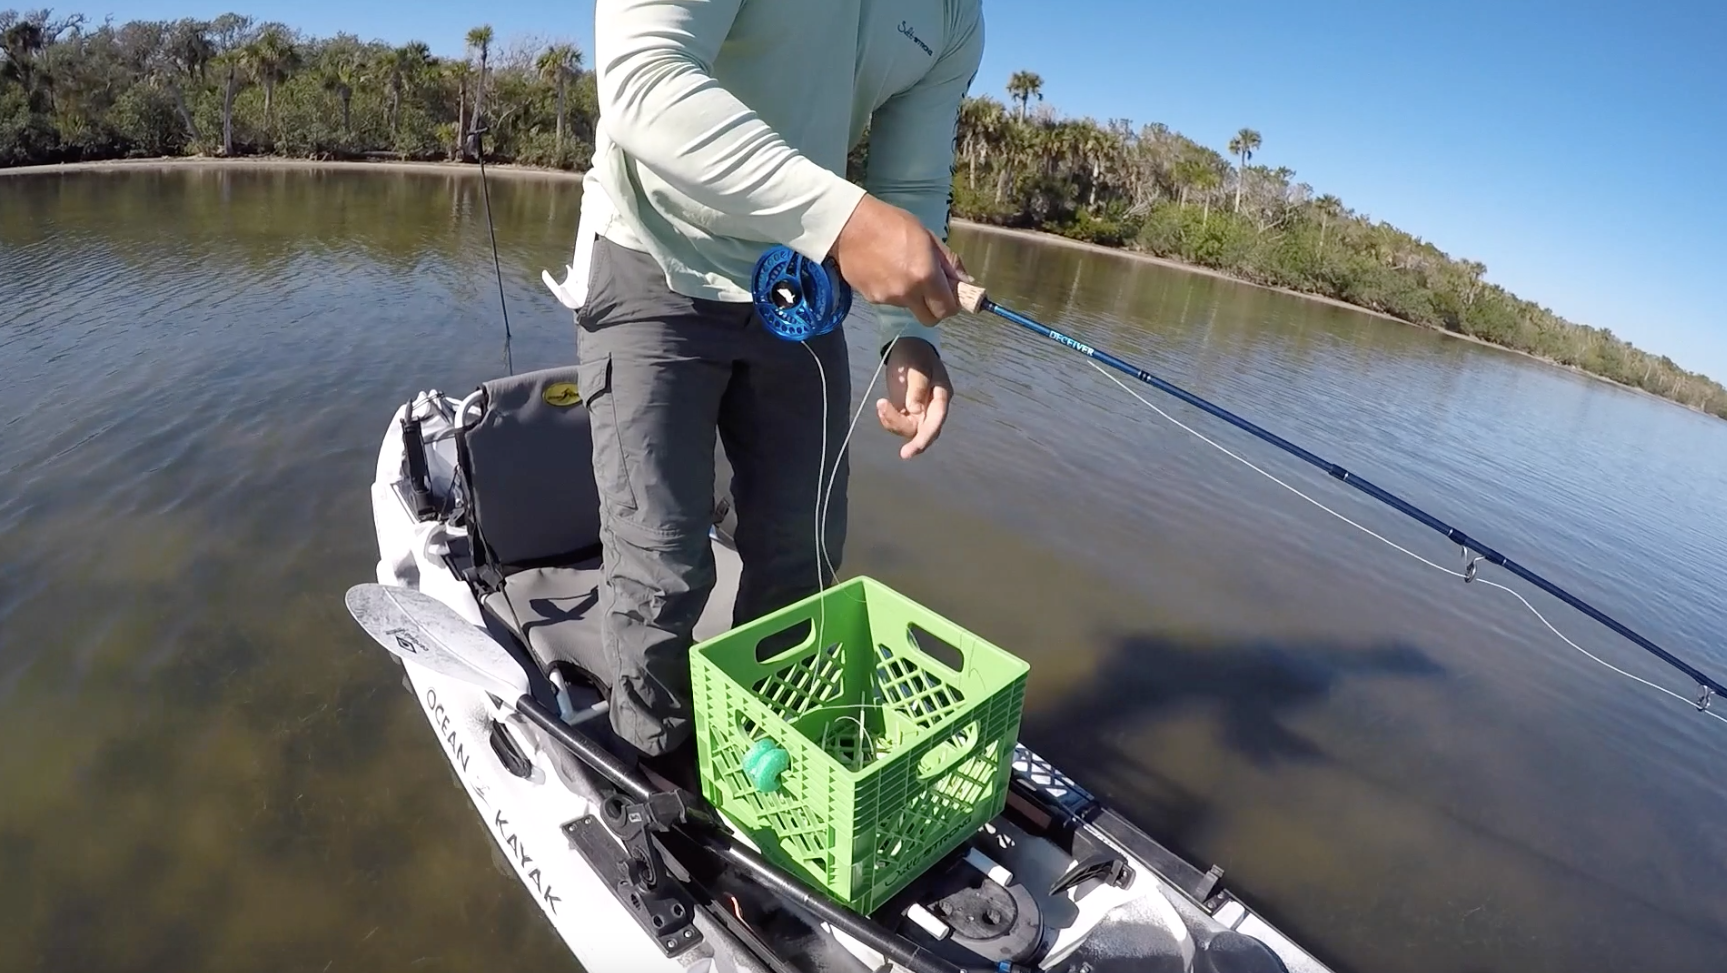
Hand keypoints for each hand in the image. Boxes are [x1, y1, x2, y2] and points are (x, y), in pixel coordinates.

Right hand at [831, 195, 966, 325]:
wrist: (849, 225)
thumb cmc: (890, 223)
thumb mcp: (927, 236)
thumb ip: (948, 262)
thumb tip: (965, 281)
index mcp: (925, 275)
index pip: (948, 309)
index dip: (953, 304)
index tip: (951, 294)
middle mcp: (907, 293)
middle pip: (930, 319)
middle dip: (935, 309)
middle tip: (932, 290)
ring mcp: (888, 298)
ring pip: (910, 308)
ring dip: (913, 295)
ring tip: (901, 268)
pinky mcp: (872, 299)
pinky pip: (891, 301)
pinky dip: (894, 290)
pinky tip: (885, 270)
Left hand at [876, 338, 951, 458]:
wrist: (907, 346)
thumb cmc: (914, 354)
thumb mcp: (917, 366)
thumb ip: (917, 387)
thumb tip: (915, 410)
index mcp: (941, 395)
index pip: (937, 420)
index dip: (926, 437)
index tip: (913, 450)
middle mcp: (933, 407)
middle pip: (927, 431)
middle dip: (915, 443)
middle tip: (903, 454)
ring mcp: (921, 410)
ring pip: (911, 430)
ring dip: (894, 423)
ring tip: (881, 404)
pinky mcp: (908, 411)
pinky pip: (899, 424)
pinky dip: (888, 419)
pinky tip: (881, 405)